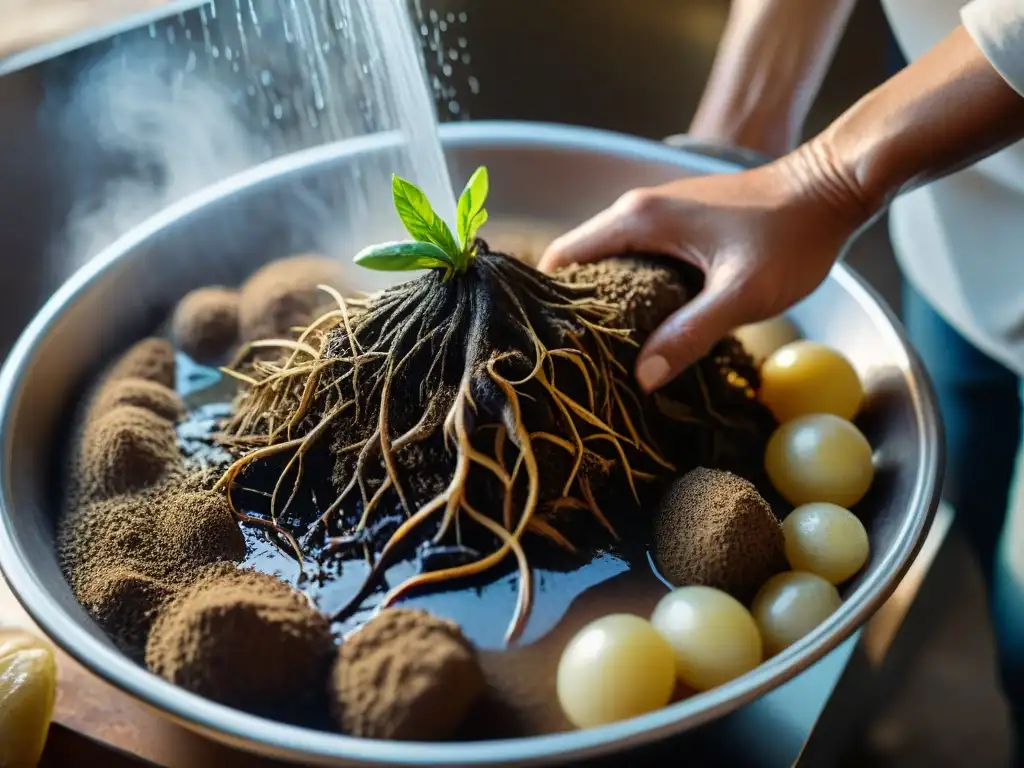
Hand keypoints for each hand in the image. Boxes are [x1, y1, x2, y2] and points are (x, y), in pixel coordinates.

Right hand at [538, 145, 869, 392]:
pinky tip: (649, 320)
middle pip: (581, 259)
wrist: (834, 185)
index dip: (551, 299)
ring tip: (611, 346)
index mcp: (638, 219)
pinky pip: (636, 254)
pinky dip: (632, 285)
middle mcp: (638, 207)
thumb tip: (640, 377)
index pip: (563, 256)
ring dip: (606, 297)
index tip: (554, 342)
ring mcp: (659, 210)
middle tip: (583, 355)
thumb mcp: (740, 294)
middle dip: (577, 304)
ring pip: (610, 258)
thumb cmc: (790, 237)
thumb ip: (688, 334)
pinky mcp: (680, 219)